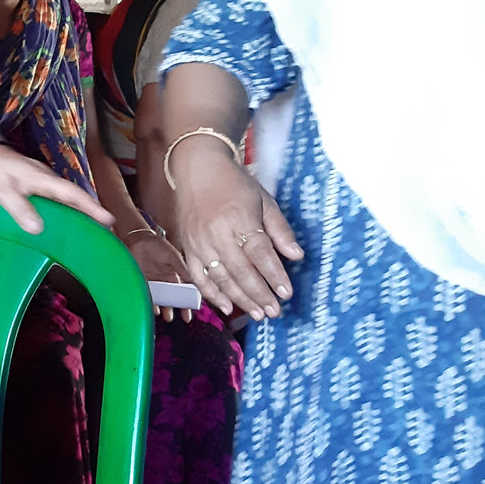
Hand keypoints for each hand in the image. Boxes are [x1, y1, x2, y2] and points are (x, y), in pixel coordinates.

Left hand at [0, 144, 114, 234]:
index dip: (90, 207)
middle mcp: (47, 179)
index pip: (71, 194)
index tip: (107, 219)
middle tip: (106, 231)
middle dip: (92, 212)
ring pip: (67, 197)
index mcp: (41, 179)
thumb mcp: (0, 190)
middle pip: (74, 196)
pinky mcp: (38, 184)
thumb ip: (19, 208)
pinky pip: (57, 197)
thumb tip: (37, 228)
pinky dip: (67, 208)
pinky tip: (67, 219)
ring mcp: (43, 180)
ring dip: (81, 211)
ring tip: (93, 229)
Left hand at [126, 232, 191, 322]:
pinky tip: (153, 308)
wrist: (138, 239)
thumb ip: (182, 268)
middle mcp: (164, 282)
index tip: (189, 314)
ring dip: (163, 309)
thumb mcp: (173, 256)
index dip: (187, 304)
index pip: (183, 293)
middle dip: (174, 309)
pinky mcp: (141, 283)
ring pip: (159, 301)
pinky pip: (146, 296)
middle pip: (171, 300)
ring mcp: (153, 284)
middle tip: (176, 318)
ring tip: (166, 315)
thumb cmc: (157, 245)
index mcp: (175, 276)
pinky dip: (149, 303)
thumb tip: (195, 280)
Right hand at [169, 142, 300, 319]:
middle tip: (274, 311)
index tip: (286, 292)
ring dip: (240, 299)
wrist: (199, 170)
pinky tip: (227, 307)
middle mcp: (216, 232)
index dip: (273, 274)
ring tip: (258, 313)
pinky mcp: (188, 247)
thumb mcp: (264, 201)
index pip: (259, 252)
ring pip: (221, 278)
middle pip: (240, 270)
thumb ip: (280, 230)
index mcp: (239, 217)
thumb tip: (296, 256)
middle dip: (259, 294)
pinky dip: (212, 294)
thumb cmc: (234, 184)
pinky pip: (199, 277)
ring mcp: (200, 241)